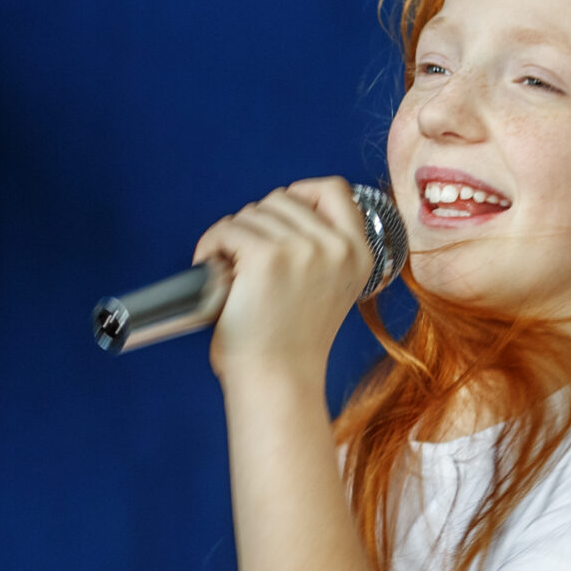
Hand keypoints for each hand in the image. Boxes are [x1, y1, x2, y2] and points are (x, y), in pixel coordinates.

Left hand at [196, 176, 373, 383]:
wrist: (277, 380)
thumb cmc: (291, 343)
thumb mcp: (327, 287)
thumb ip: (320, 247)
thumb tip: (285, 207)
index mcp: (359, 255)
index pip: (333, 190)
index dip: (300, 194)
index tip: (278, 219)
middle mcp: (337, 248)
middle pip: (282, 199)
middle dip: (257, 224)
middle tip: (246, 262)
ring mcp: (304, 249)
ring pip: (251, 213)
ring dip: (231, 238)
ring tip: (231, 274)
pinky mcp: (267, 255)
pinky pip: (227, 229)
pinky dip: (211, 248)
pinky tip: (216, 275)